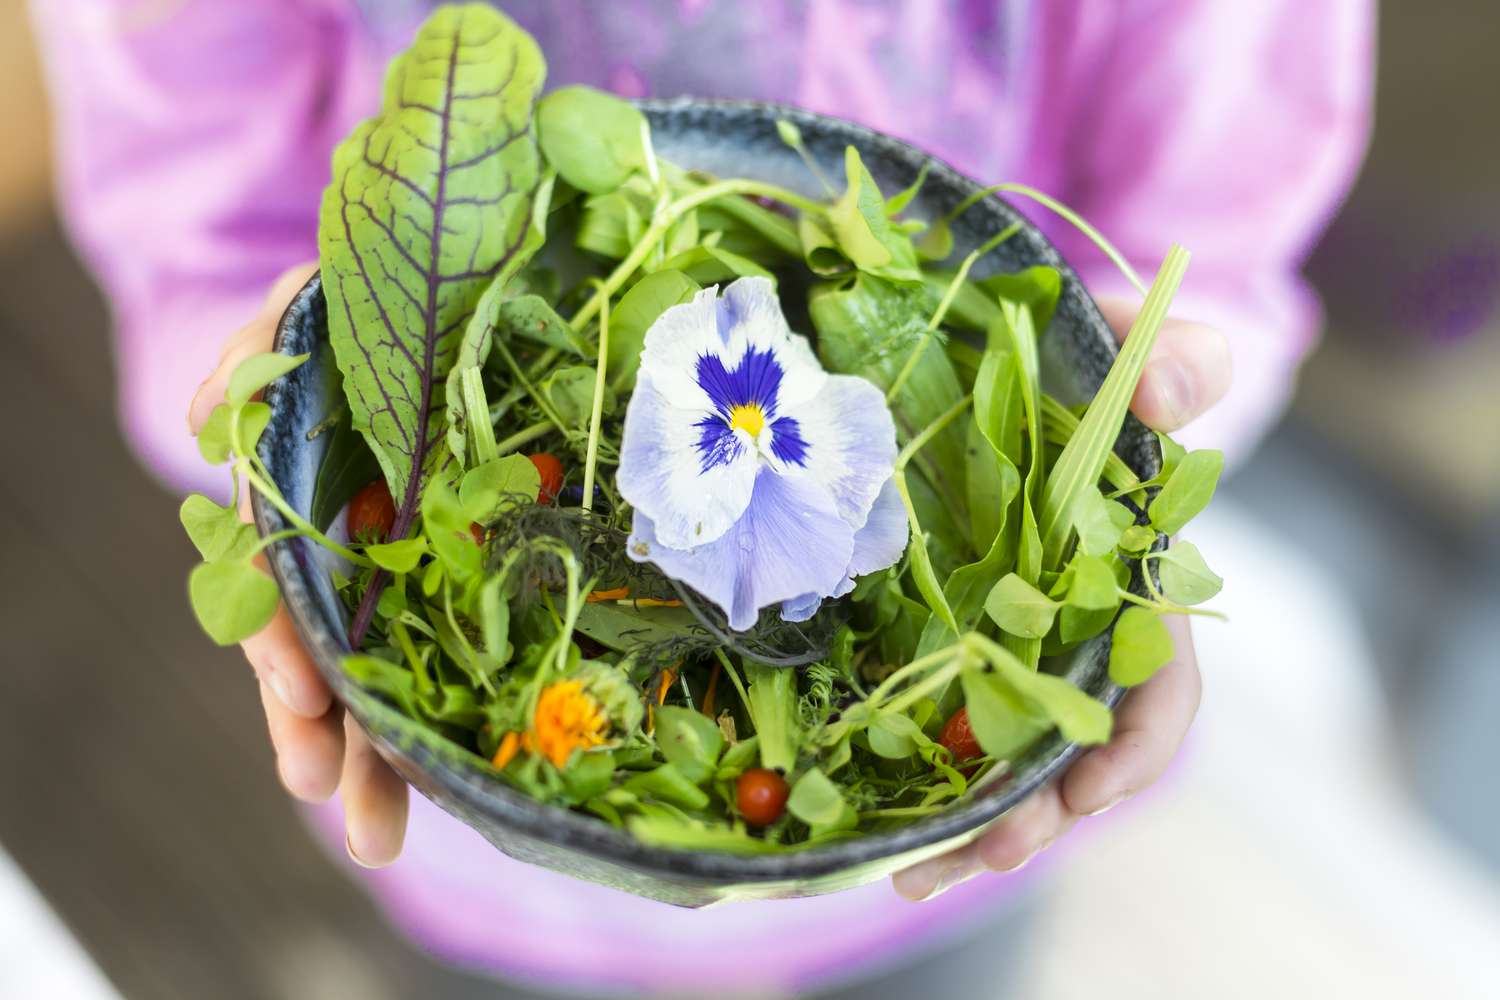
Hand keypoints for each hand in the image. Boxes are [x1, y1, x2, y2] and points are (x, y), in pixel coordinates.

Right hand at [189, 263, 408, 867]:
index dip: (281, 640)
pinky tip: (455, 772)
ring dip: (375, 749)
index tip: (304, 695)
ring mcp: (402, 565)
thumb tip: (210, 411)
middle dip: (324, 731)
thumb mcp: (295, 323)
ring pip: (381, 668)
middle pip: (322, 651)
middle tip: (337, 805)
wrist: (431, 310)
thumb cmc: (354, 321)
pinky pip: (454, 643)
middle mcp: (343, 545)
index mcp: (300, 501)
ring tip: (377, 830)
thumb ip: (250, 360)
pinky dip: (446, 706)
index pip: (276, 584)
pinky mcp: (468, 565)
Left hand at [892, 298, 1230, 900]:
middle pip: (1070, 752)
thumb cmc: (1089, 367)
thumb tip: (1164, 389)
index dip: (1134, 747)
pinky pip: (931, 719)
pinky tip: (862, 816)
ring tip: (908, 869)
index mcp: (1133, 588)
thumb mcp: (1133, 354)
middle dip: (1034, 813)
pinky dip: (908, 775)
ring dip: (964, 824)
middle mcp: (1072, 635)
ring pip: (997, 759)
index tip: (1091, 790)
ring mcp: (1004, 646)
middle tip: (981, 853)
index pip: (1161, 687)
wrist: (1013, 362)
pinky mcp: (941, 641)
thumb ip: (1172, 366)